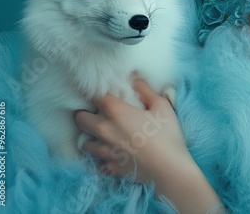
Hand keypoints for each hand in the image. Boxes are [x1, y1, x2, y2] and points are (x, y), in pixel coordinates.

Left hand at [74, 79, 191, 182]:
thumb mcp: (161, 105)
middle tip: (98, 113)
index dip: (96, 93)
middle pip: (80, 119)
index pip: (93, 96)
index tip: (103, 93)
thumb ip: (145, 89)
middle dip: (86, 114)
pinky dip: (102, 157)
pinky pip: (98, 162)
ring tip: (105, 134)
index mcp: (115, 111)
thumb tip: (135, 80)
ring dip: (92, 137)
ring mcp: (105, 151)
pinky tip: (113, 153)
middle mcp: (104, 130)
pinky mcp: (110, 167)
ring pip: (85, 143)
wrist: (170, 170)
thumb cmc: (167, 134)